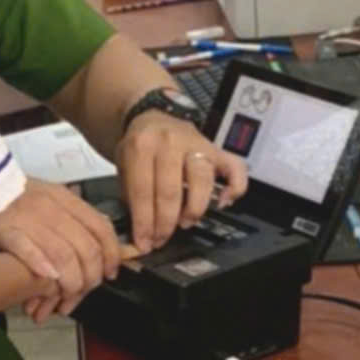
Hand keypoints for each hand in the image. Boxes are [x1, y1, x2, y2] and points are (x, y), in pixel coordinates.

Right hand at [0, 179, 122, 310]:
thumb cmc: (5, 198)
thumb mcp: (44, 198)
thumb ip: (69, 217)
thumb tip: (95, 239)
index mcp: (64, 199)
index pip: (102, 228)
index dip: (112, 255)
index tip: (110, 273)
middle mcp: (51, 208)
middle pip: (86, 249)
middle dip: (89, 279)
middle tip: (80, 294)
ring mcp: (28, 218)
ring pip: (64, 256)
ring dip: (68, 283)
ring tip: (62, 299)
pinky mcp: (4, 229)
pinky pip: (29, 250)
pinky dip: (42, 267)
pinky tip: (47, 280)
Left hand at [120, 108, 249, 252]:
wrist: (154, 116)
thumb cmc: (140, 146)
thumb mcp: (124, 164)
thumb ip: (131, 194)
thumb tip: (140, 232)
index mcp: (142, 146)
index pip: (142, 191)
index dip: (144, 222)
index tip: (144, 243)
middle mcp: (171, 142)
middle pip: (170, 190)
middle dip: (165, 223)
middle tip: (161, 239)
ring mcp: (198, 145)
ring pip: (202, 180)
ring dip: (193, 209)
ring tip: (185, 222)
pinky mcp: (217, 149)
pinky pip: (235, 168)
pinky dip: (235, 188)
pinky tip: (223, 203)